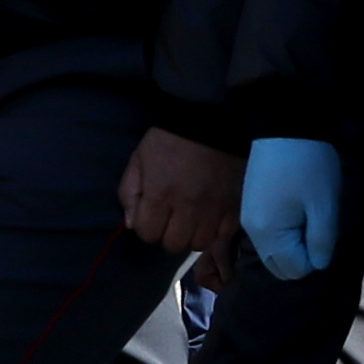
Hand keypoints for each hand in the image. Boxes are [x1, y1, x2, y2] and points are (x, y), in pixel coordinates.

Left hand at [122, 127, 238, 259]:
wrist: (209, 119)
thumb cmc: (168, 139)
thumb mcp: (138, 159)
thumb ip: (129, 193)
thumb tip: (131, 224)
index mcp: (160, 194)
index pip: (147, 234)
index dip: (146, 226)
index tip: (151, 214)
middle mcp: (187, 206)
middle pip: (173, 244)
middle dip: (167, 234)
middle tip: (171, 217)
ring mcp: (213, 209)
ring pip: (198, 244)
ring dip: (191, 235)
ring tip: (191, 219)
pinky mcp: (233, 206)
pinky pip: (223, 235)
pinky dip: (215, 231)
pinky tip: (210, 218)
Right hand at [240, 137, 342, 282]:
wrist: (285, 124)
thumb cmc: (309, 165)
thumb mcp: (324, 205)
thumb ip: (322, 241)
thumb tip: (318, 264)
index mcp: (268, 235)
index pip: (294, 270)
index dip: (315, 259)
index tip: (324, 233)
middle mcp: (252, 231)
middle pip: (278, 265)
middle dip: (301, 256)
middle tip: (317, 228)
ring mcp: (248, 218)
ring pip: (272, 250)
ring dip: (292, 244)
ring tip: (308, 217)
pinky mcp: (250, 204)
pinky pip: (267, 234)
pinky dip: (282, 232)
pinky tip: (295, 210)